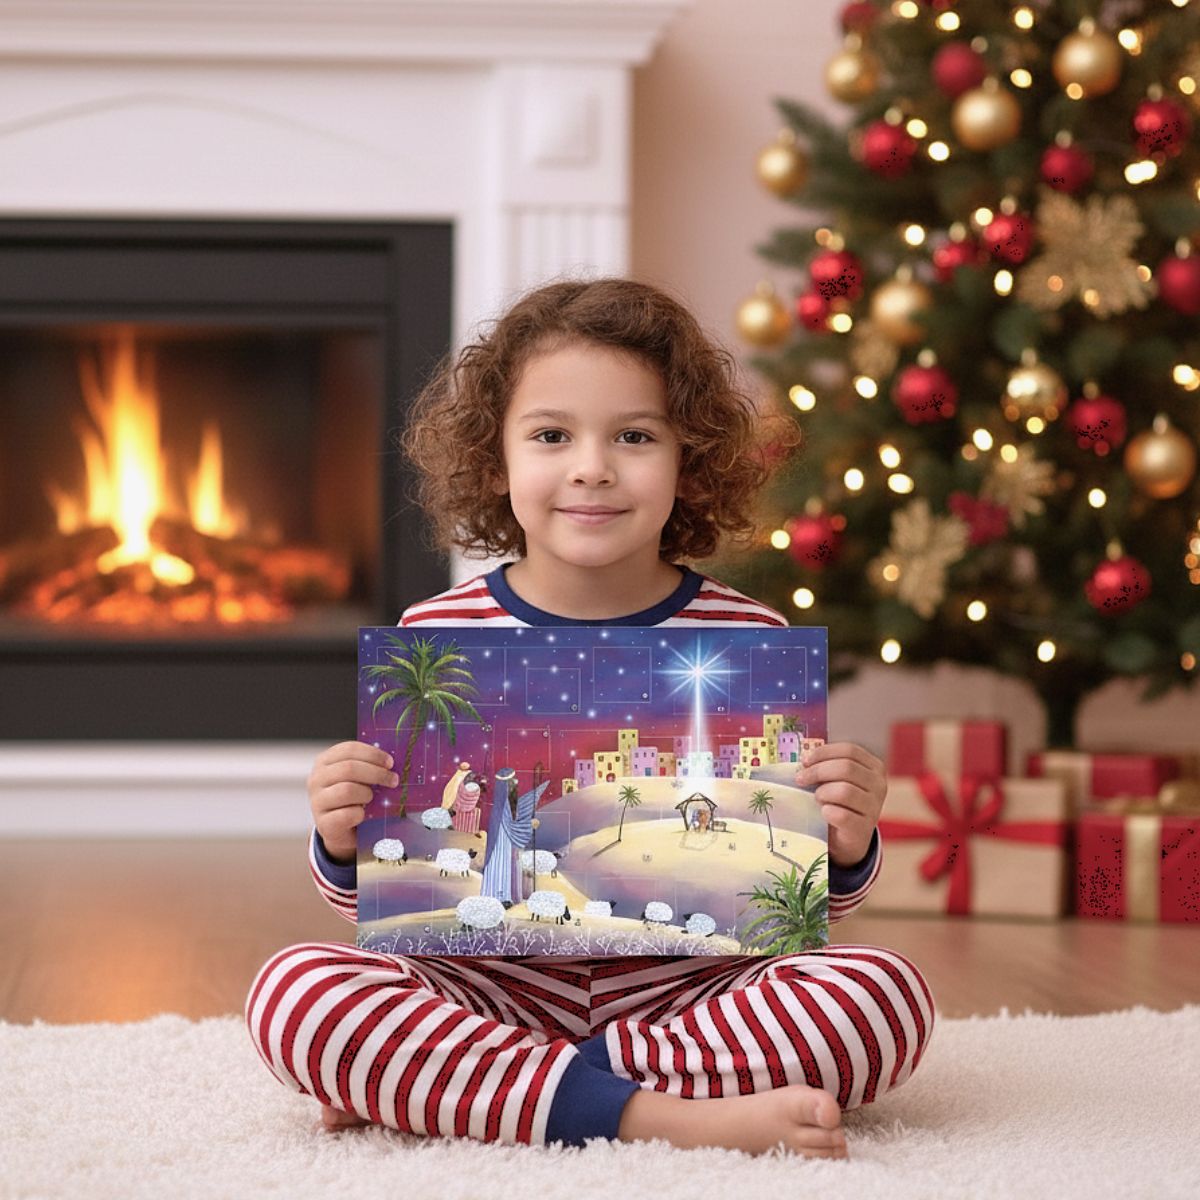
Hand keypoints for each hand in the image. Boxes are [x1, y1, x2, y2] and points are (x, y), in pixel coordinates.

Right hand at [308, 741, 396, 863]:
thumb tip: (392, 762)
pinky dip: (360, 814)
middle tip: (393, 780)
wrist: (342, 830)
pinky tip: (363, 815)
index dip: (372, 754)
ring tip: (372, 799)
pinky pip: (347, 814)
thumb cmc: (354, 797)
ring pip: (347, 790)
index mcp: (325, 761)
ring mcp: (317, 801)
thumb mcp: (358, 777)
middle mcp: (316, 779)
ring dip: (367, 794)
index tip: (390, 763)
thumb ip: (369, 766)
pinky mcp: (323, 823)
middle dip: (377, 773)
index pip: (348, 749)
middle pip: (349, 768)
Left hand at [795, 741, 884, 868]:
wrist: (847, 839)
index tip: (804, 761)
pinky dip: (827, 812)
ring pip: (845, 791)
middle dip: (817, 771)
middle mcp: (879, 785)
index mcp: (874, 768)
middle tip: (800, 779)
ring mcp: (874, 808)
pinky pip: (841, 815)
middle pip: (846, 768)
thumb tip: (805, 760)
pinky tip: (823, 813)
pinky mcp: (863, 829)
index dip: (824, 753)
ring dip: (823, 793)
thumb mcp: (837, 780)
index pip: (850, 750)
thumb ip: (827, 766)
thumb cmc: (839, 802)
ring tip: (816, 798)